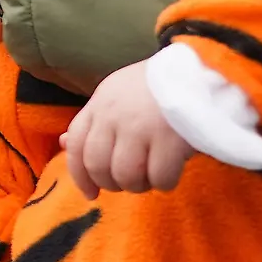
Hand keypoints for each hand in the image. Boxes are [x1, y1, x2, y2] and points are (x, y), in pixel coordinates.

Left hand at [61, 61, 193, 197]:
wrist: (199, 68)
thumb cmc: (159, 84)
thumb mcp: (118, 93)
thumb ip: (93, 120)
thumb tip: (62, 143)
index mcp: (100, 102)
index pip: (75, 144)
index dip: (79, 175)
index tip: (90, 193)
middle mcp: (114, 114)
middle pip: (98, 165)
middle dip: (112, 183)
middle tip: (130, 182)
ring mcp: (141, 126)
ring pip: (126, 176)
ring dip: (139, 185)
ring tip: (152, 175)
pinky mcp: (170, 139)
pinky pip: (159, 178)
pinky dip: (164, 183)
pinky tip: (172, 171)